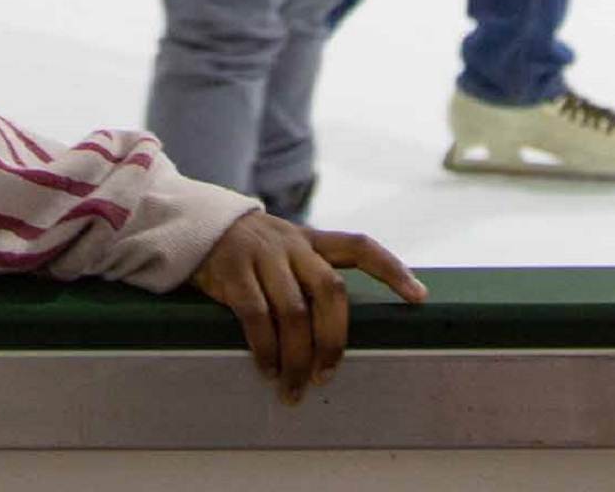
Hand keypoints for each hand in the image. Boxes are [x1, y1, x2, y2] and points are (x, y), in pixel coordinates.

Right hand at [190, 209, 423, 402]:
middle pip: (330, 290)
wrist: (195, 226)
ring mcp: (262, 257)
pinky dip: (265, 349)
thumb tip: (333, 332)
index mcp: (310, 240)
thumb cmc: (249, 253)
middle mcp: (292, 245)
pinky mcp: (232, 273)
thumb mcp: (284, 250)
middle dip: (334, 339)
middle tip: (328, 375)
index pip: (360, 247)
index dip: (392, 269)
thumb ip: (309, 274)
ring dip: (297, 357)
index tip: (419, 297)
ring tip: (294, 388)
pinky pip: (256, 317)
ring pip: (294, 311)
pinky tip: (267, 370)